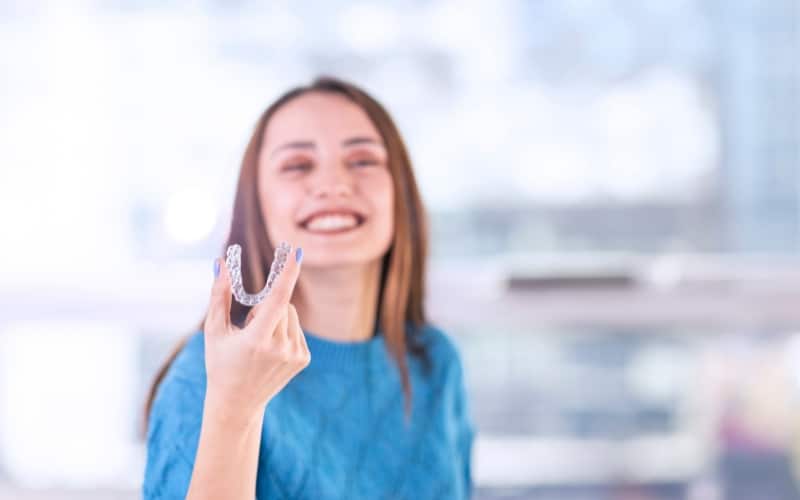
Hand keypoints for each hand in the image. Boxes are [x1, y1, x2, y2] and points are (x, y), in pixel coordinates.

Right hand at [202, 244, 308, 419]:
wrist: (237, 403)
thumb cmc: (220, 363)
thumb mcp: (214, 330)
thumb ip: (219, 295)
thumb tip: (220, 263)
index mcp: (257, 341)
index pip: (278, 299)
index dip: (287, 274)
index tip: (296, 252)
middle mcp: (281, 348)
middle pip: (283, 304)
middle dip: (267, 306)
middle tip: (249, 327)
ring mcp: (295, 355)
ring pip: (292, 314)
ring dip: (277, 317)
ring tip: (259, 341)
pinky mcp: (304, 358)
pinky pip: (297, 328)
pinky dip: (284, 330)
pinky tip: (270, 349)